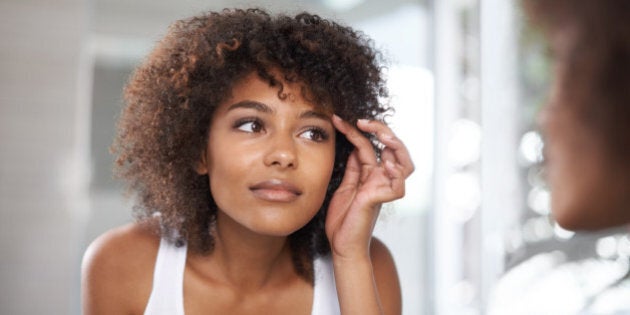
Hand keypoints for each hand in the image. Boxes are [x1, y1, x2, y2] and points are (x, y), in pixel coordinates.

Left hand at [325, 115, 413, 259]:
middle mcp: (381, 179)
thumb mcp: (345, 185)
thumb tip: (355, 146)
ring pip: (405, 164)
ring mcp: (383, 189)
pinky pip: (398, 186)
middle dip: (382, 130)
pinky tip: (385, 164)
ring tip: (381, 136)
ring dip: (396, 146)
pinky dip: (395, 174)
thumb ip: (353, 167)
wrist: (341, 245)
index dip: (356, 130)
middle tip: (363, 121)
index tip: (338, 119)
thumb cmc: (343, 219)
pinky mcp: (381, 201)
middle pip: (394, 149)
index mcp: (370, 174)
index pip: (369, 145)